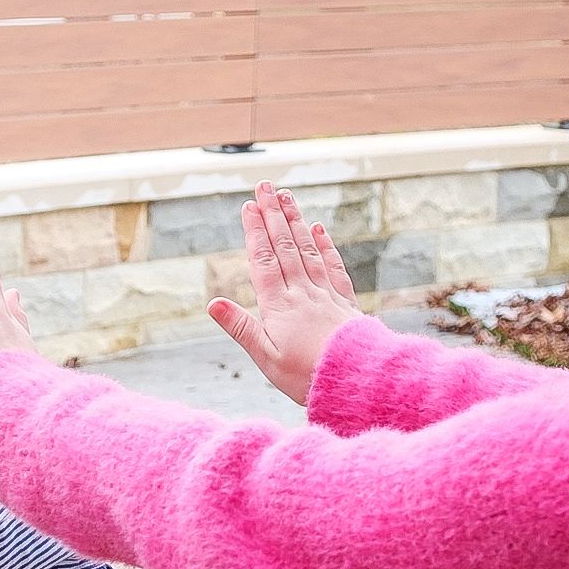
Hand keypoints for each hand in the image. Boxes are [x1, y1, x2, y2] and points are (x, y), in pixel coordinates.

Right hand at [210, 185, 365, 407]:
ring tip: (287, 197)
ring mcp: (326, 295)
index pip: (264, 261)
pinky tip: (318, 230)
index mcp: (280, 306)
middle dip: (273, 215)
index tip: (249, 207)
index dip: (255, 232)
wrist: (356, 381)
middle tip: (265, 187)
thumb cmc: (306, 377)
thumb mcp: (266, 359)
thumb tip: (212, 304)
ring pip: (308, 250)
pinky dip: (325, 246)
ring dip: (296, 222)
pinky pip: (333, 268)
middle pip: (285, 247)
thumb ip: (241, 328)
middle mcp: (303, 293)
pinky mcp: (345, 303)